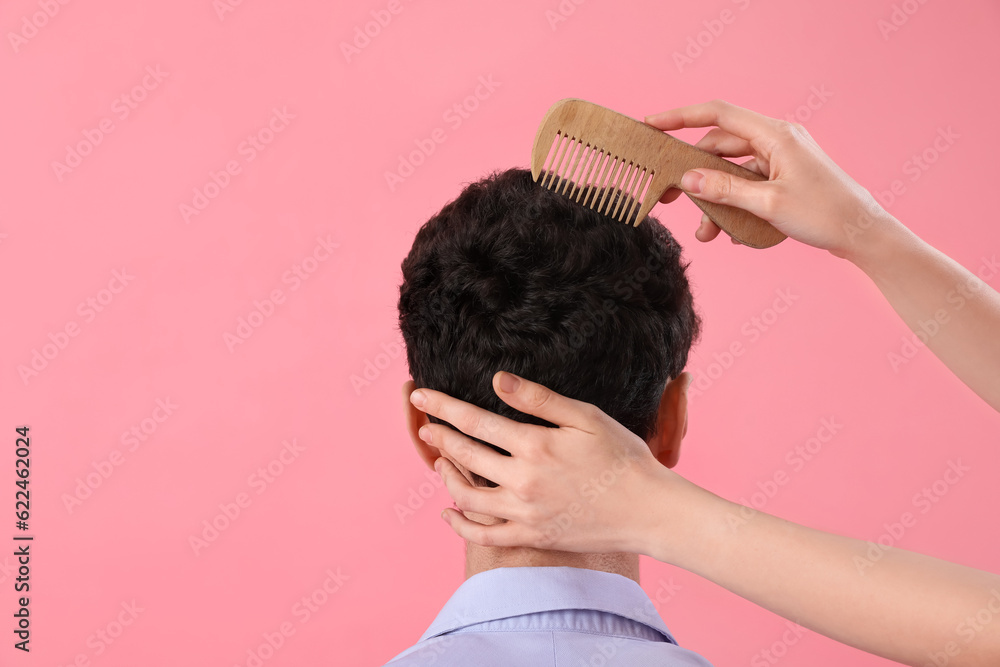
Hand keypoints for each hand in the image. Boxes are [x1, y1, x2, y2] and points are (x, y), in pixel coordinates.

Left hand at [408, 371, 712, 563]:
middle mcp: (522, 481)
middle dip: (439, 436)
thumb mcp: (585, 417)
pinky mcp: (532, 536)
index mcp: (534, 446)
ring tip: (438, 461)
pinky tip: (449, 512)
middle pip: (464, 455)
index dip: (442, 407)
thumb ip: (538, 399)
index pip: (474, 422)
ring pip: (467, 496)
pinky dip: (460, 524)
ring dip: (446, 476)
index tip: (420, 396)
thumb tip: (497, 379)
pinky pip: (484, 534)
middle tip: (424, 425)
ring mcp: (525, 513)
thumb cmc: (622, 457)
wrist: (649, 510)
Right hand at [645, 99, 896, 259]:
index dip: (681, 117)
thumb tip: (687, 180)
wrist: (863, 234)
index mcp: (775, 135)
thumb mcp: (768, 204)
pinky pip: (747, 185)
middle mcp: (777, 141)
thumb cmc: (825, 214)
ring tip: (705, 231)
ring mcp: (780, 160)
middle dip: (693, 173)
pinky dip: (734, 205)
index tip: (652, 124)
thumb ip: (725, 190)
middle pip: (720, 147)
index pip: (718, 114)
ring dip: (714, 199)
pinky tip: (730, 231)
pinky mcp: (783, 179)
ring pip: (732, 171)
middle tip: (668, 195)